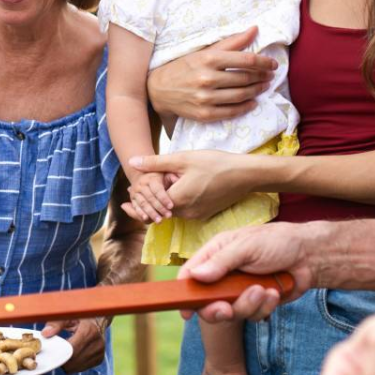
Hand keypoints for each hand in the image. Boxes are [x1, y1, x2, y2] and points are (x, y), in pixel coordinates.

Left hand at [44, 317, 107, 372]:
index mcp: (90, 331)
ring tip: (64, 351)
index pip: (72, 350)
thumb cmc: (79, 318)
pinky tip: (71, 355)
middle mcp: (98, 343)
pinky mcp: (99, 360)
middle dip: (61, 359)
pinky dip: (72, 365)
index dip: (59, 353)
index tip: (51, 351)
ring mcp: (100, 353)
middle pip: (73, 361)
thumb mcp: (67, 316)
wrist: (97, 320)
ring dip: (66, 363)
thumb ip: (55, 324)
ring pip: (75, 367)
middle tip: (55, 351)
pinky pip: (80, 369)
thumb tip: (45, 334)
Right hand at [125, 171, 173, 223]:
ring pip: (143, 204)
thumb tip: (177, 179)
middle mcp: (141, 184)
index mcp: (151, 178)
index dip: (164, 198)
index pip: (157, 190)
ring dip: (151, 213)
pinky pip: (136, 207)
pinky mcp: (132, 198)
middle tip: (169, 216)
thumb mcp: (166, 173)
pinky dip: (140, 214)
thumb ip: (171, 176)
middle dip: (160, 208)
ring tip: (160, 221)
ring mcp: (135, 192)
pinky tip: (146, 219)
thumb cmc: (160, 175)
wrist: (142, 174)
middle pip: (150, 198)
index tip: (172, 206)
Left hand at [129, 150, 253, 220]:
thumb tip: (132, 162)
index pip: (149, 205)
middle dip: (150, 201)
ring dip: (165, 200)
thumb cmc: (215, 164)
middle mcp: (186, 213)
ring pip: (172, 210)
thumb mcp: (183, 159)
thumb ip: (155, 163)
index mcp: (177, 201)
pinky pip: (184, 210)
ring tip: (164, 182)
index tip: (128, 197)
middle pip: (159, 210)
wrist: (245, 175)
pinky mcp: (205, 214)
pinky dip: (178, 201)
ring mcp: (196, 216)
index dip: (139, 199)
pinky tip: (181, 185)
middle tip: (139, 190)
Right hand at [146, 28, 276, 122]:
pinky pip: (232, 112)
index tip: (273, 64)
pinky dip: (246, 107)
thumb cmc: (184, 67)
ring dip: (257, 91)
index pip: (246, 59)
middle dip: (262, 76)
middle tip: (270, 76)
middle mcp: (207, 78)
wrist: (158, 89)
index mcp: (209, 59)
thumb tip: (255, 29)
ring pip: (241, 95)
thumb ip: (231, 42)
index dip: (263, 62)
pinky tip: (253, 102)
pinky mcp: (204, 114)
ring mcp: (205, 98)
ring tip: (264, 86)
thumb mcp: (205, 51)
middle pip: (245, 78)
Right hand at [177, 224, 323, 321]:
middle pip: (207, 302)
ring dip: (248, 304)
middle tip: (227, 310)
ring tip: (264, 290)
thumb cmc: (278, 242)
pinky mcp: (256, 303)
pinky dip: (264, 307)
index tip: (186, 310)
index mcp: (216, 254)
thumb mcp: (247, 246)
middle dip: (218, 309)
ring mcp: (239, 290)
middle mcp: (224, 274)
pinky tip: (275, 292)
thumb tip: (196, 275)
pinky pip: (252, 315)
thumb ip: (221, 262)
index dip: (184, 293)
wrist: (310, 256)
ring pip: (232, 312)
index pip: (191, 274)